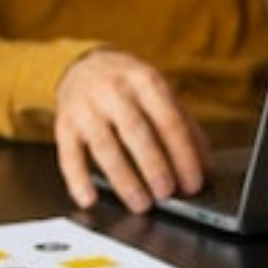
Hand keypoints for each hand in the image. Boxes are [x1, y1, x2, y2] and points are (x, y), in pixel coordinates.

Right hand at [53, 49, 209, 212]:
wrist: (82, 65)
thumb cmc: (128, 86)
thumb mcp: (158, 94)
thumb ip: (183, 126)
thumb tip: (203, 167)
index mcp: (145, 81)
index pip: (168, 120)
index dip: (182, 154)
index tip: (192, 182)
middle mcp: (113, 90)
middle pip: (136, 132)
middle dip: (153, 166)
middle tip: (166, 193)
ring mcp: (85, 106)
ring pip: (104, 146)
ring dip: (123, 179)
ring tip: (139, 203)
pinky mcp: (64, 123)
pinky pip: (68, 154)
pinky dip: (77, 179)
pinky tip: (88, 199)